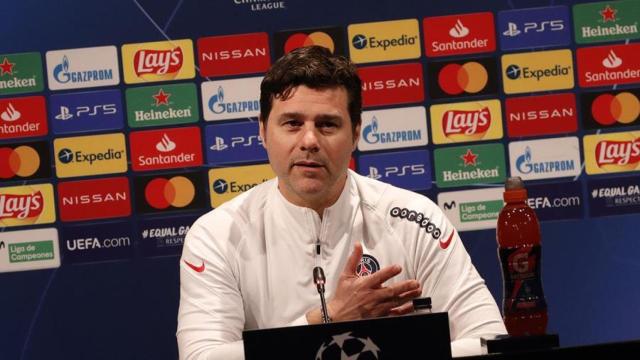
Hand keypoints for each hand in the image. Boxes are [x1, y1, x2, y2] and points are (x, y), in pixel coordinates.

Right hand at [307, 242, 421, 322]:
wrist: (338, 316)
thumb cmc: (342, 295)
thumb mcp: (346, 275)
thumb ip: (354, 259)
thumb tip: (358, 245)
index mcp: (364, 285)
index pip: (378, 277)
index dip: (389, 272)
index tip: (398, 267)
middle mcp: (371, 296)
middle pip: (391, 291)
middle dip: (404, 287)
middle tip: (415, 282)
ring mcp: (376, 307)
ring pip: (395, 302)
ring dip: (407, 296)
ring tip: (417, 291)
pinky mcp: (379, 316)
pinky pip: (394, 313)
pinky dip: (404, 310)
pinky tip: (411, 305)